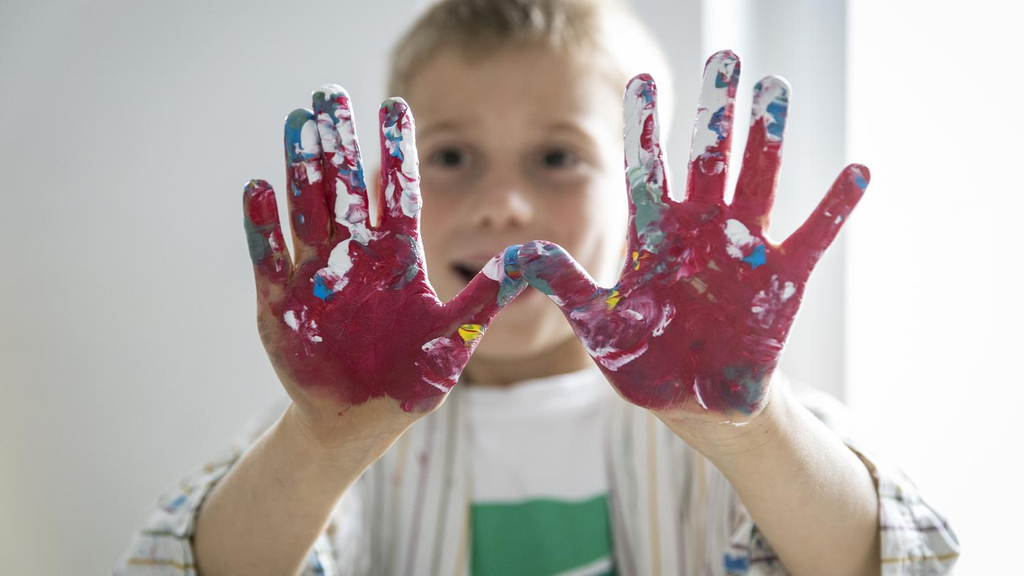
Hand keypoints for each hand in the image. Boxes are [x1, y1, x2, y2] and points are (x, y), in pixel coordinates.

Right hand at [243, 85, 523, 445]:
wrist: (357, 423)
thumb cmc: (409, 381)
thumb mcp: (454, 339)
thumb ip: (486, 299)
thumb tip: (534, 258)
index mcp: (397, 260)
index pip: (398, 195)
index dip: (397, 153)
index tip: (395, 106)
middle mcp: (355, 257)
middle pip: (346, 191)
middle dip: (339, 145)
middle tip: (329, 94)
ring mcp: (315, 276)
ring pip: (306, 211)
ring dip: (301, 170)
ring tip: (298, 125)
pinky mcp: (280, 302)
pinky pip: (270, 258)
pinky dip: (264, 227)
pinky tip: (260, 188)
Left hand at [515, 51, 868, 423]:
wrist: (691, 401)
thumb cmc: (643, 360)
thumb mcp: (597, 324)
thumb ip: (565, 284)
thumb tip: (515, 253)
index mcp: (654, 239)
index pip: (648, 172)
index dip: (645, 130)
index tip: (640, 80)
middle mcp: (699, 233)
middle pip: (707, 160)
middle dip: (713, 112)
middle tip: (723, 59)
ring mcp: (742, 252)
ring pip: (756, 181)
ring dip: (766, 137)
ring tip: (774, 87)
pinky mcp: (781, 281)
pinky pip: (812, 237)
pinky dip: (835, 208)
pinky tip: (856, 171)